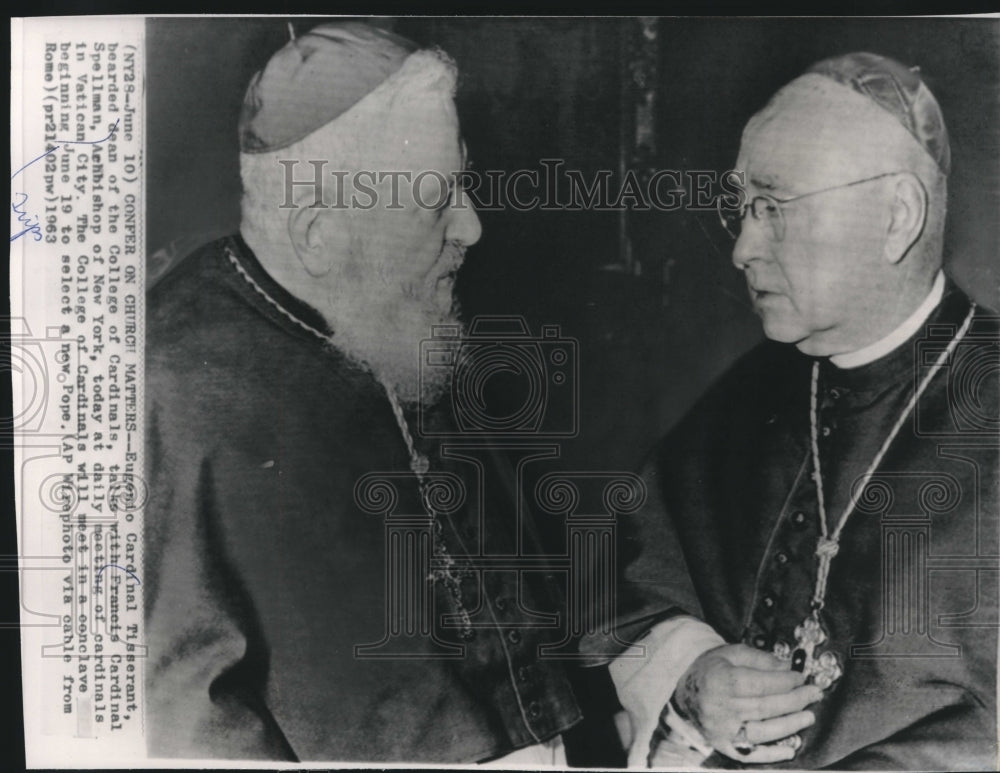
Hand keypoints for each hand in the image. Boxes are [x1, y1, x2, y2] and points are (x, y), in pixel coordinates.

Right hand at [672, 643, 822, 763]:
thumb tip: (788, 667)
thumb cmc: (711, 670)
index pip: (761, 684)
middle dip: (795, 701)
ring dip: (790, 725)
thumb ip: (759, 659)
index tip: (802, 678)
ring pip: (763, 731)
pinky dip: (772, 754)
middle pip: (766, 707)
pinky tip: (790, 749)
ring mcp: (722, 729)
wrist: (684, 692)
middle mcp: (721, 707)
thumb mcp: (730, 654)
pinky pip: (751, 753)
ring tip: (808, 716)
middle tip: (814, 694)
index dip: (786, 681)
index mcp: (721, 680)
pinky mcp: (723, 745)